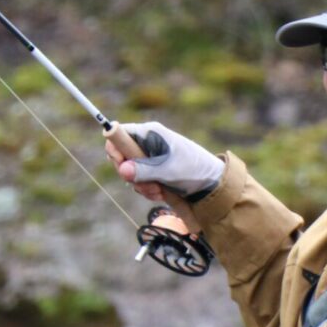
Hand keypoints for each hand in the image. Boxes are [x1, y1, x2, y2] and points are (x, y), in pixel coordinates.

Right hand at [104, 121, 222, 199]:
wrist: (210, 183)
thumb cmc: (192, 169)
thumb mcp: (167, 170)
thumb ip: (144, 170)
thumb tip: (122, 169)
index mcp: (150, 133)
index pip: (120, 133)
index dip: (115, 148)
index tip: (121, 165)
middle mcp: (147, 143)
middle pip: (121, 156)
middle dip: (131, 175)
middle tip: (146, 185)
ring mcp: (149, 158)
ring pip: (130, 173)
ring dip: (142, 186)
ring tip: (160, 190)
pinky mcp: (153, 171)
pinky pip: (140, 182)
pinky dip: (149, 190)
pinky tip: (162, 193)